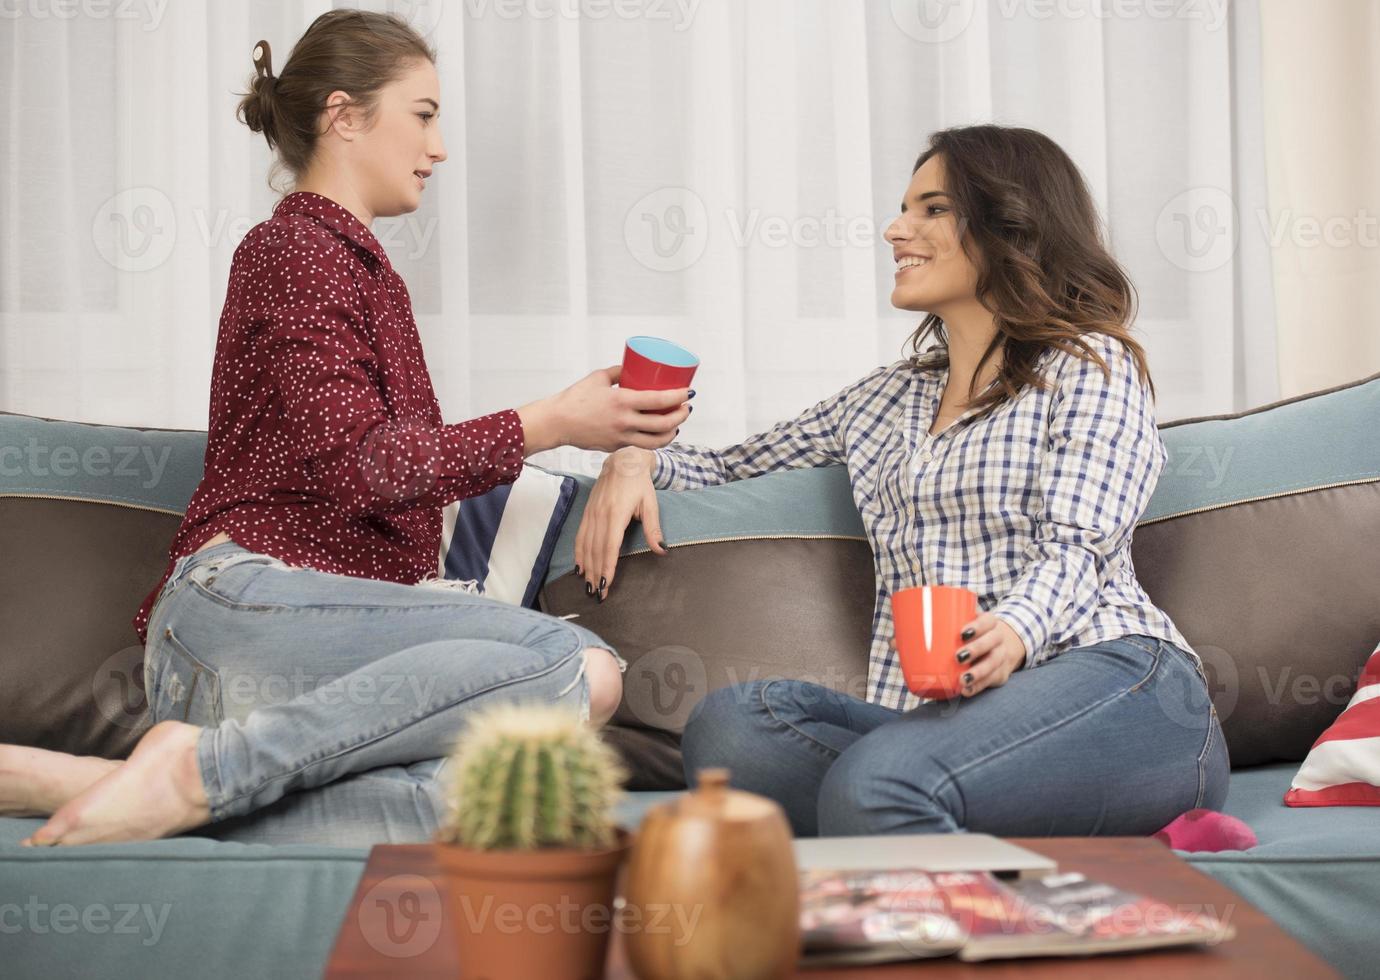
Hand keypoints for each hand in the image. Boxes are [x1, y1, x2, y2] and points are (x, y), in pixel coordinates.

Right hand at [517, 365, 690, 454]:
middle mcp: (624, 422)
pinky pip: (641, 444)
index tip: (688, 392)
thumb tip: (633, 368)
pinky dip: (654, 439)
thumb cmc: (575, 398)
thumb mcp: (599, 377)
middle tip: (686, 408)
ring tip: (677, 424)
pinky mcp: (615, 446)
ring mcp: (621, 437)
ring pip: (656, 441)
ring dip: (672, 432)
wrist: (557, 422)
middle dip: (681, 416)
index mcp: (622, 401)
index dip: (678, 397)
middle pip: (664, 424)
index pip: (659, 400)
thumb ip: (619, 372)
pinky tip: (658, 432)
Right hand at [574, 447, 667, 601]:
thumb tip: (662, 550)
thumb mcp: (651, 504)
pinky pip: (580, 536)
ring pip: (586, 546)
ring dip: (586, 567)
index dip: (607, 567)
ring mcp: (591, 514)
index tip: (605, 585)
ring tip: (587, 586)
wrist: (623, 461)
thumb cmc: (639, 483)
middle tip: (597, 594)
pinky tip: (579, 567)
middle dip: (596, 574)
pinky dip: (579, 553)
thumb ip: (653, 529)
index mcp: (616, 514)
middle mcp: (600, 515)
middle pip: (596, 550)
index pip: (610, 547)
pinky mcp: (587, 512)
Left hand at [953, 613, 1027, 696]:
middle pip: (991, 642)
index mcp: (991, 623)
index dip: (977, 627)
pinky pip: (991, 680)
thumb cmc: (978, 633)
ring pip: (993, 664)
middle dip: (975, 649)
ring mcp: (1002, 657)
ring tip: (962, 679)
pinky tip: (966, 690)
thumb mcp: (973, 623)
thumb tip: (919, 627)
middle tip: (958, 656)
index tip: (962, 633)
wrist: (1007, 642)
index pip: (987, 621)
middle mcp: (999, 638)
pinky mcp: (1001, 673)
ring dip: (977, 673)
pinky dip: (978, 686)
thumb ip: (953, 624)